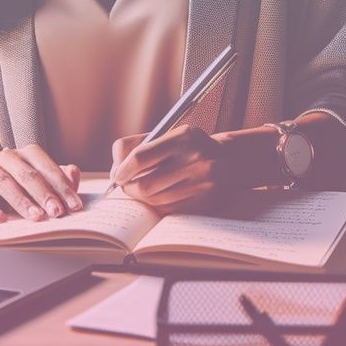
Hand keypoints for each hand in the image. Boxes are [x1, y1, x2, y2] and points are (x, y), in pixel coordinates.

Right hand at [0, 144, 82, 222]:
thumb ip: (58, 178)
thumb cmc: (17, 182)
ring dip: (22, 201)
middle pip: (26, 174)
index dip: (61, 187)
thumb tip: (74, 172)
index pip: (45, 167)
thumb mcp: (39, 179)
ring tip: (36, 218)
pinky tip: (1, 219)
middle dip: (44, 194)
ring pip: (4, 182)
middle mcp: (5, 157)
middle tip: (57, 212)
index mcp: (26, 153)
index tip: (74, 206)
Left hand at [109, 126, 247, 213]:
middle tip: (127, 187)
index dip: (122, 170)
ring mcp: (203, 182)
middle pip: (145, 185)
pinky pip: (170, 210)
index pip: (140, 157)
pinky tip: (161, 197)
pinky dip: (159, 206)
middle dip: (130, 189)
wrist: (230, 159)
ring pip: (156, 201)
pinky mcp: (206, 201)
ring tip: (143, 191)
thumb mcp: (169, 135)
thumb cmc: (190, 147)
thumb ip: (137, 145)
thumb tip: (115, 171)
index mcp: (183, 137)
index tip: (118, 177)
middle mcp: (195, 158)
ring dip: (143, 199)